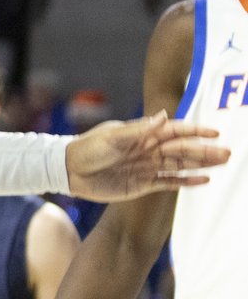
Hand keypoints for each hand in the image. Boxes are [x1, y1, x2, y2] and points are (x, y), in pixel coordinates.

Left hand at [66, 111, 225, 201]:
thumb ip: (139, 129)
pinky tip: (203, 180)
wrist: (70, 171)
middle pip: (182, 149)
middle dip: (205, 150)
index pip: (174, 130)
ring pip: (180, 164)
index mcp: (142, 133)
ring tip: (222, 163)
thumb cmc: (88, 148)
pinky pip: (170, 182)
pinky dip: (186, 181)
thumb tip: (163, 115)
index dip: (194, 131)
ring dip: (201, 164)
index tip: (214, 132)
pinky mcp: (143, 184)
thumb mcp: (112, 137)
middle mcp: (148, 149)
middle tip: (228, 152)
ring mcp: (147, 167)